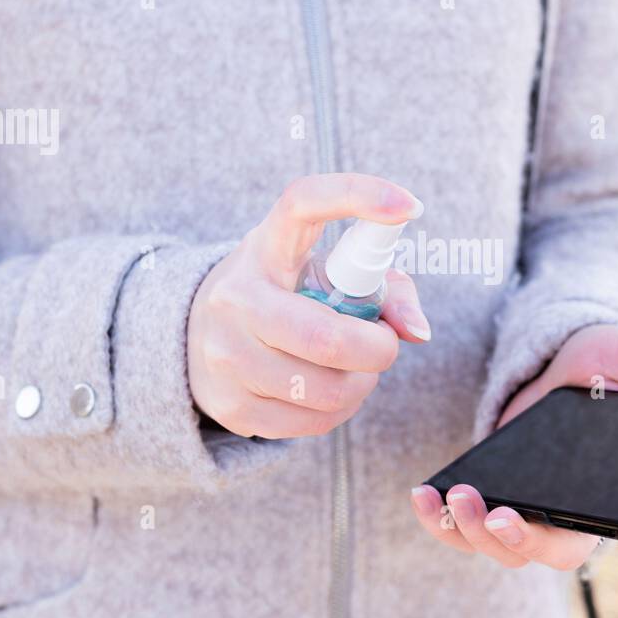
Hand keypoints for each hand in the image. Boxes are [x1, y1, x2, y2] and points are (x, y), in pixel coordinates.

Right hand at [189, 173, 429, 438]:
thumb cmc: (288, 296)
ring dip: (362, 384)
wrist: (200, 338)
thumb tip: (417, 331)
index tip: (410, 207)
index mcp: (266, 247)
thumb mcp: (325, 274)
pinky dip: (340, 410)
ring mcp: (225, 354)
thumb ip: (385, 289)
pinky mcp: (230, 406)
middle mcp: (236, 297)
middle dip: (377, 349)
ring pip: (327, 390)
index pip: (304, 203)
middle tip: (384, 344)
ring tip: (355, 369)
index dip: (358, 195)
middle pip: (326, 337)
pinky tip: (329, 390)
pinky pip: (314, 422)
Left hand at [410, 324, 617, 569]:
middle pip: (529, 553)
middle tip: (483, 508)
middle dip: (502, 537)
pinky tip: (423, 494)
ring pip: (490, 544)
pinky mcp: (491, 494)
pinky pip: (460, 524)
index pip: (579, 539)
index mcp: (602, 499)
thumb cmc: (606, 364)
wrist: (566, 356)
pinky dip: (438, 516)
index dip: (546, 539)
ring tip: (447, 496)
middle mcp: (562, 515)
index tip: (517, 518)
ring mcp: (523, 509)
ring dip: (464, 529)